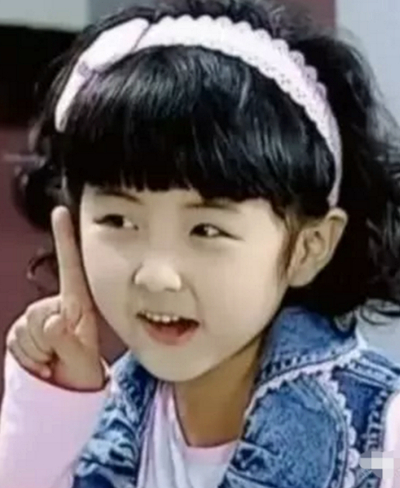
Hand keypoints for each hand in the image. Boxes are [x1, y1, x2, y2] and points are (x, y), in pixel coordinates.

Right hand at [6, 206, 105, 390]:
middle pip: (37, 313)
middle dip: (46, 339)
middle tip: (59, 354)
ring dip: (37, 349)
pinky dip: (27, 354)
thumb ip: (66, 342)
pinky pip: (16, 340)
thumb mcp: (81, 359)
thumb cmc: (82, 368)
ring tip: (53, 357)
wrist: (65, 387)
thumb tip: (52, 322)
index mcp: (77, 304)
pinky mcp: (22, 330)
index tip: (60, 210)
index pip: (70, 266)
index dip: (64, 238)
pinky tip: (41, 359)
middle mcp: (56, 305)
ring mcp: (38, 316)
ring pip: (25, 329)